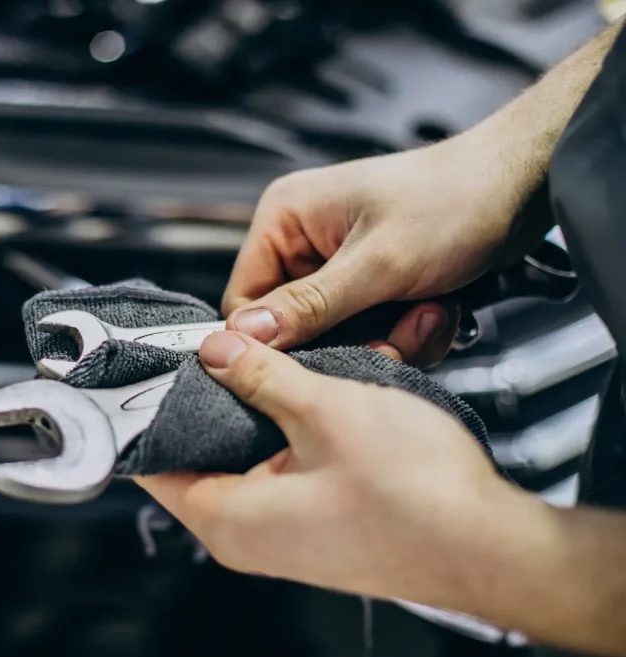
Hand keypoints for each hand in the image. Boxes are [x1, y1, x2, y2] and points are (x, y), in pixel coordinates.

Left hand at [135, 331, 531, 606]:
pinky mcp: (316, 519)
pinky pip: (285, 461)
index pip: (151, 461)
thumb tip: (217, 352)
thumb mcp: (325, 411)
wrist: (493, 547)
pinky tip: (315, 387)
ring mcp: (282, 529)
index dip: (148, 406)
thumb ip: (262, 376)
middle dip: (216, 393)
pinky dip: (294, 424)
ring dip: (265, 403)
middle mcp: (246, 532)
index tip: (153, 363)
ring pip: (249, 448)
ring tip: (278, 360)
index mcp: (228, 517)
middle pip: (201, 447)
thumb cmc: (416, 496)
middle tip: (221, 345)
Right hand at [224, 134, 528, 365]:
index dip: (277, 339)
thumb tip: (246, 336)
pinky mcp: (370, 282)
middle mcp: (304, 239)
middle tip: (393, 336)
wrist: (524, 187)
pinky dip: (403, 333)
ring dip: (385, 338)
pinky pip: (367, 329)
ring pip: (335, 334)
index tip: (318, 357)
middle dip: (349, 339)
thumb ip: (309, 305)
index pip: (245, 302)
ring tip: (424, 314)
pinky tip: (433, 310)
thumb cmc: (456, 198)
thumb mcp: (377, 262)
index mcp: (285, 218)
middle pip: (294, 325)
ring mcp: (338, 262)